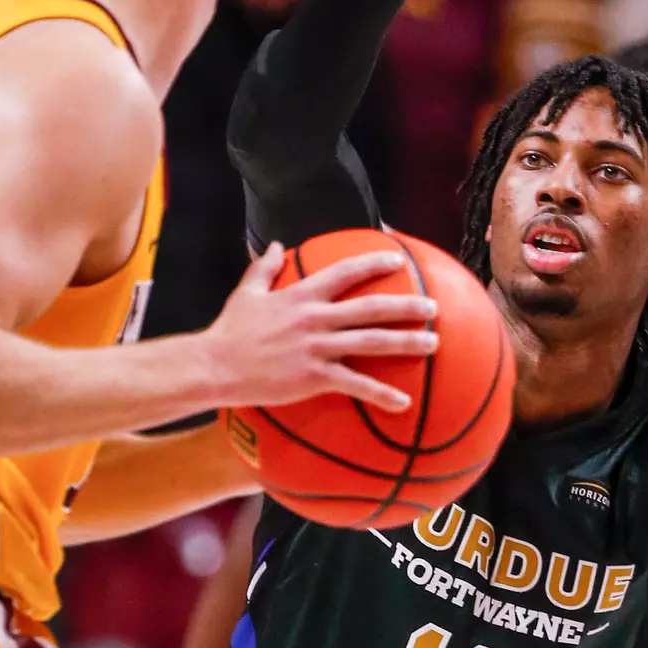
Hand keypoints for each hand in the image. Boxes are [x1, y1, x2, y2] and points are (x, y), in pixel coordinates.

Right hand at [202, 244, 437, 413]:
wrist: (213, 367)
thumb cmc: (229, 331)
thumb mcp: (246, 293)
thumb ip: (263, 268)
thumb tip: (272, 245)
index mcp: (301, 294)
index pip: (345, 272)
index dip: (373, 263)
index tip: (397, 261)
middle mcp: (315, 317)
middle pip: (371, 307)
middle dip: (406, 305)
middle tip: (434, 306)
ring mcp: (316, 347)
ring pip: (371, 342)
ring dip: (406, 342)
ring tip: (434, 344)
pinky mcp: (313, 376)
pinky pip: (355, 384)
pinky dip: (381, 393)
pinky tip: (403, 402)